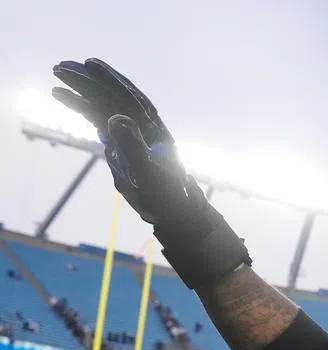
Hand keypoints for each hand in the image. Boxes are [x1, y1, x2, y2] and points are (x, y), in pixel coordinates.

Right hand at [52, 59, 205, 225]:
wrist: (173, 211)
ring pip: (105, 105)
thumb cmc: (165, 196)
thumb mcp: (150, 175)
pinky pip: (101, 119)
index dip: (108, 80)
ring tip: (57, 79)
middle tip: (59, 67)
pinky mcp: (123, 142)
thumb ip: (134, 148)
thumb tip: (116, 118)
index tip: (87, 64)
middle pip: (113, 96)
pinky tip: (69, 99)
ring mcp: (132, 133)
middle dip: (88, 80)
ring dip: (83, 91)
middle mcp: (143, 126)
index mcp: (153, 129)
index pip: (127, 98)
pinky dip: (84, 108)